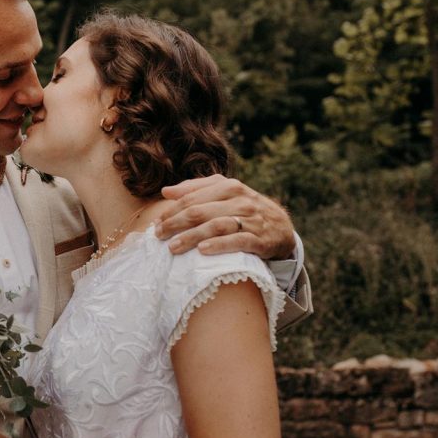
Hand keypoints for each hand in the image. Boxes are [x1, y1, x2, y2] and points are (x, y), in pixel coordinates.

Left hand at [156, 175, 295, 259]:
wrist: (281, 228)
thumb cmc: (245, 210)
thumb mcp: (225, 194)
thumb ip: (196, 189)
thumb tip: (167, 191)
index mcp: (229, 186)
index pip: (192, 197)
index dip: (172, 210)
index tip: (156, 223)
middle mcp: (240, 200)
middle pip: (200, 211)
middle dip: (175, 223)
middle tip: (158, 236)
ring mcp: (250, 219)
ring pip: (215, 226)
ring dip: (191, 236)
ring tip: (173, 247)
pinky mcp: (259, 239)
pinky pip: (237, 241)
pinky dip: (219, 245)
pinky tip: (202, 250)